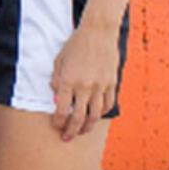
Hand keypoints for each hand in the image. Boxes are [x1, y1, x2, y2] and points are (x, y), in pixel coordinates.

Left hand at [49, 23, 118, 141]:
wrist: (98, 31)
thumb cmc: (75, 44)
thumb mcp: (59, 60)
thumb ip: (56, 81)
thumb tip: (57, 100)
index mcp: (68, 80)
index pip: (61, 110)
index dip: (58, 122)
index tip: (56, 127)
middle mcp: (85, 85)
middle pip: (78, 117)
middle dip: (71, 131)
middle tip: (67, 138)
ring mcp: (100, 85)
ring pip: (95, 115)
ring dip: (87, 127)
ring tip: (82, 132)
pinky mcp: (112, 83)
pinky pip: (108, 104)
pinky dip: (101, 113)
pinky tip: (95, 117)